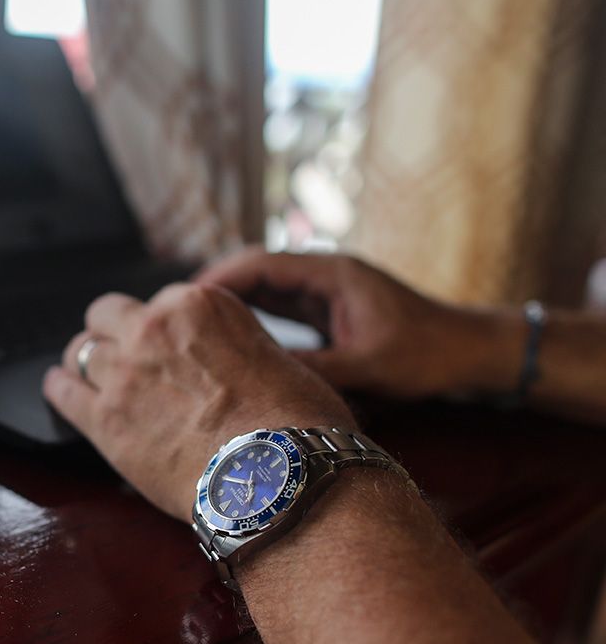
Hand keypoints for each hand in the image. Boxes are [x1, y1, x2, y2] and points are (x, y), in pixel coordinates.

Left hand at [43, 283, 354, 521]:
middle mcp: (156, 327)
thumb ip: (234, 349)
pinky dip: (60, 389)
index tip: (161, 347)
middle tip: (122, 357)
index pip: (159, 302)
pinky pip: (62, 391)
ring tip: (87, 376)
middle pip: (108, 314)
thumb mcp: (276, 359)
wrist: (278, 477)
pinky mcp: (105, 419)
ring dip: (87, 363)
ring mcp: (125, 372)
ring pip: (81, 350)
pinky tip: (61, 389)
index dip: (159, 328)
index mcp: (200, 305)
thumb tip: (225, 365)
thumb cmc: (296, 426)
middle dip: (114, 334)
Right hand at [198, 249, 525, 398]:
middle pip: (253, 272)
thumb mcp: (366, 366)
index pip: (260, 265)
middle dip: (212, 291)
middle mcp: (323, 275)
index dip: (217, 281)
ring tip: (188, 330)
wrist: (469, 355)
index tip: (183, 303)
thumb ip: (312, 367)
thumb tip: (255, 377)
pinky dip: (249, 321)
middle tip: (174, 317)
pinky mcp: (326, 312)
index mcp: (331, 273)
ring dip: (227, 306)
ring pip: (261, 290)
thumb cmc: (426, 356)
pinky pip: (276, 310)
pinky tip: (224, 342)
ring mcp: (323, 292)